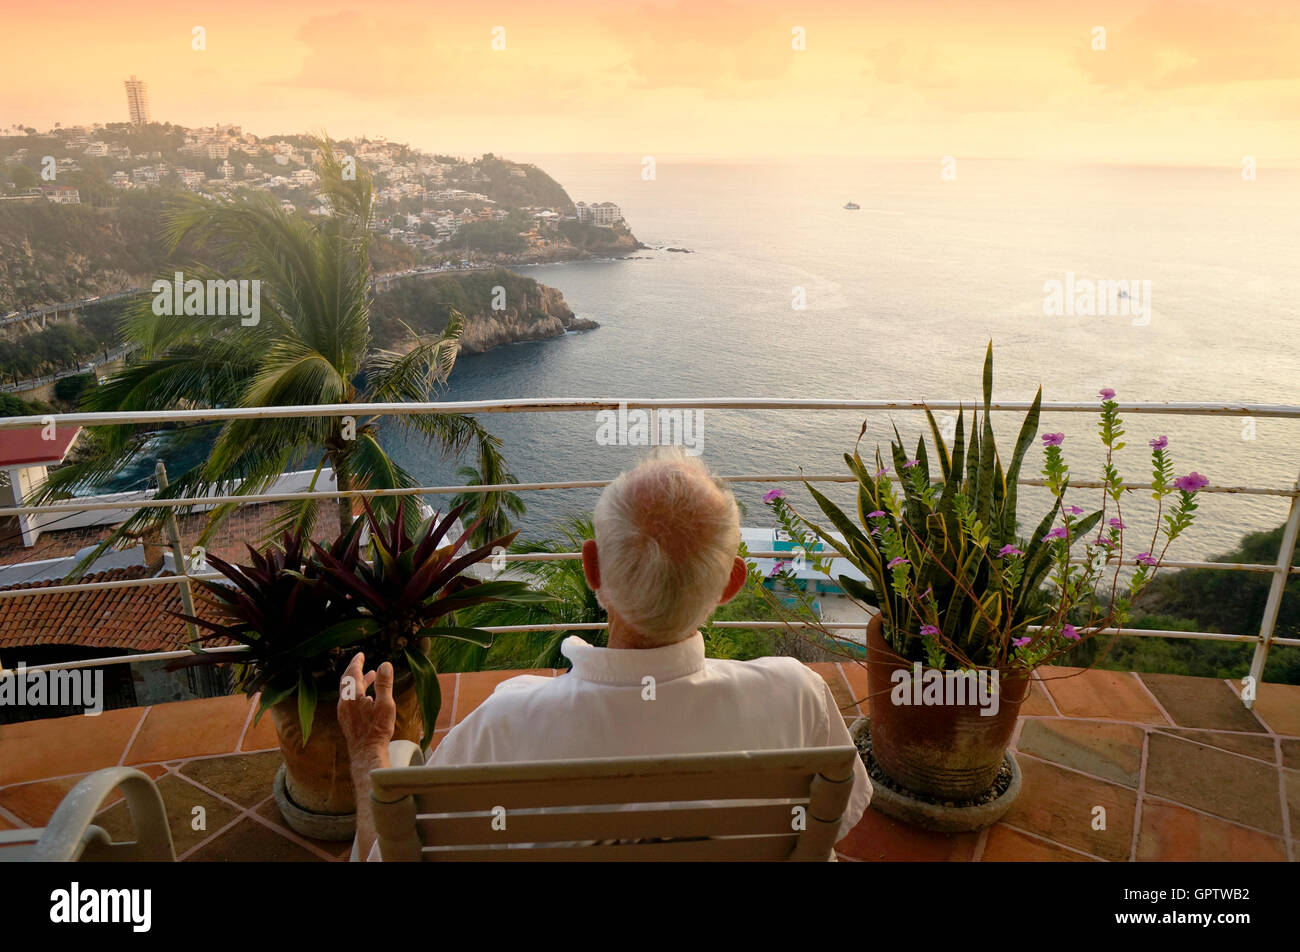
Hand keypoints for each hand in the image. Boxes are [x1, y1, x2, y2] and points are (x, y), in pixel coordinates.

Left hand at [337, 652, 395, 766]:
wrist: (367, 752)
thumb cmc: (377, 730)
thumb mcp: (385, 704)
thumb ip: (384, 684)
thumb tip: (385, 664)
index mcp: (352, 696)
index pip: (352, 673)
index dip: (356, 662)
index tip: (360, 655)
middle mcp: (344, 702)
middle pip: (347, 681)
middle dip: (354, 670)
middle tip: (361, 662)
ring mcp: (344, 712)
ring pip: (348, 691)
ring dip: (358, 682)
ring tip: (370, 676)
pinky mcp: (346, 720)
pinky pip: (349, 701)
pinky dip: (357, 693)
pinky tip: (368, 697)